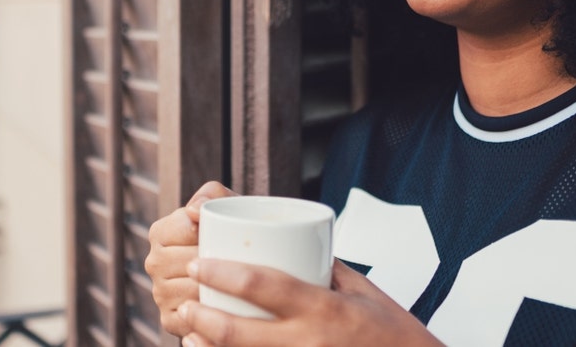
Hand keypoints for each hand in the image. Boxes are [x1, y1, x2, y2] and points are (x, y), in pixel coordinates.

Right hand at [145, 181, 237, 336]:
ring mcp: (160, 292)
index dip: (211, 232)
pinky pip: (189, 320)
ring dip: (216, 290)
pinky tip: (225, 308)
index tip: (231, 234)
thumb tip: (195, 211)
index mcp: (160, 232)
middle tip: (241, 261)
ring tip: (238, 285)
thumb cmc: (233, 232)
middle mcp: (154, 262)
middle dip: (217, 262)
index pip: (184, 228)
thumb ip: (210, 194)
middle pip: (187, 262)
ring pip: (190, 291)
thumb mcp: (225, 205)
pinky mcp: (169, 319)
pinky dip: (209, 315)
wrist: (242, 269)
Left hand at [176, 258, 441, 346]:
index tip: (200, 263)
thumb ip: (321, 268)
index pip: (264, 286)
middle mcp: (310, 342)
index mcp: (324, 308)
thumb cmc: (390, 330)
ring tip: (189, 329)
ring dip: (206, 346)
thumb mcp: (358, 290)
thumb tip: (283, 240)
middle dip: (203, 317)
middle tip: (185, 302)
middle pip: (239, 333)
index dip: (225, 273)